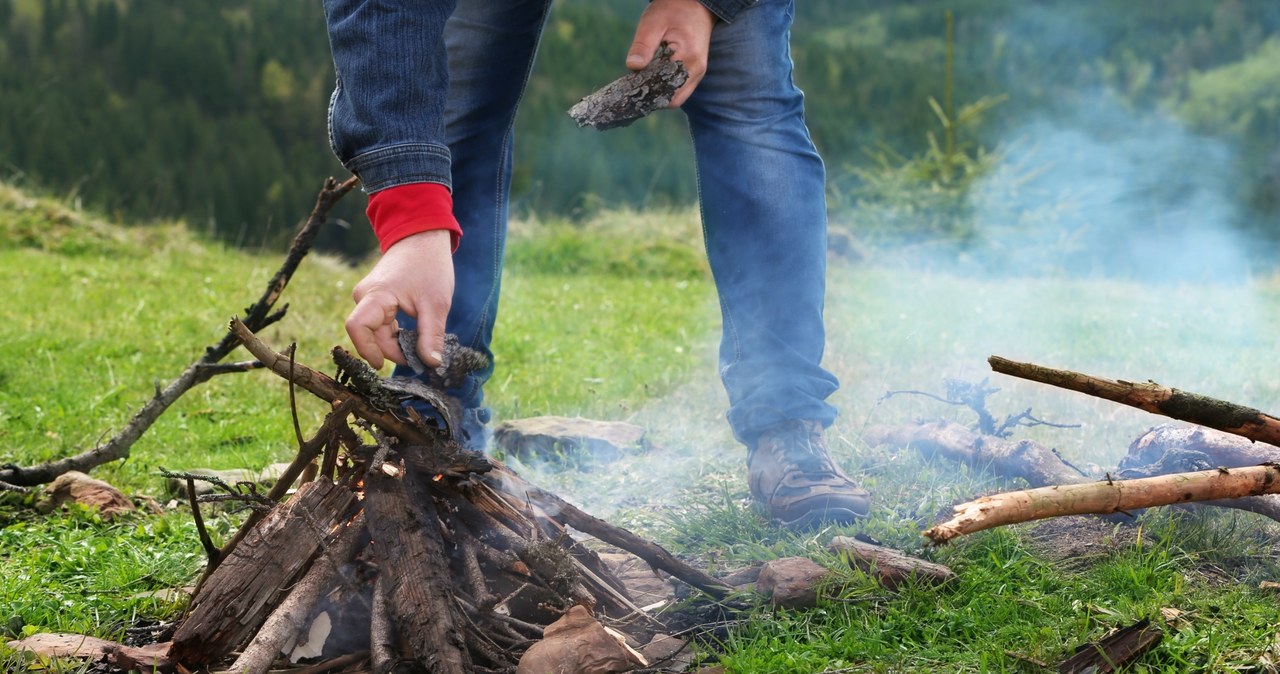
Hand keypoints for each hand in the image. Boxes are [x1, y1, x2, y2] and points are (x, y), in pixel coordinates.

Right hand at [345, 229, 453, 369]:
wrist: (423, 238)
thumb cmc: (430, 266)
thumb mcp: (436, 304)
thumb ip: (432, 335)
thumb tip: (431, 364)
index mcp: (376, 295)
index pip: (358, 328)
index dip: (368, 350)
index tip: (384, 366)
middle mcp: (365, 296)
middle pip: (369, 334)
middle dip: (391, 351)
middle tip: (420, 360)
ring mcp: (369, 298)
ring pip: (375, 331)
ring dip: (395, 344)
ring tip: (420, 349)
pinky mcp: (376, 300)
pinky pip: (379, 324)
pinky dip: (395, 334)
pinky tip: (414, 339)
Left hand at [626, 0, 715, 107]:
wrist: (694, 3)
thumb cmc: (672, 10)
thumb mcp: (652, 24)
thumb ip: (643, 46)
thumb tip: (633, 66)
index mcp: (688, 59)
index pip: (668, 93)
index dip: (649, 96)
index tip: (632, 92)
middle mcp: (697, 70)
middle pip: (674, 100)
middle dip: (654, 98)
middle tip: (634, 89)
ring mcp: (698, 72)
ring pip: (678, 96)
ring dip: (660, 93)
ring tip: (642, 84)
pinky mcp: (696, 71)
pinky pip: (680, 88)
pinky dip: (666, 88)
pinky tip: (652, 79)